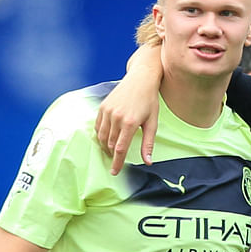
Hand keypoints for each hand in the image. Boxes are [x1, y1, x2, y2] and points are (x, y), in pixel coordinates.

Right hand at [95, 45, 162, 174]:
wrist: (140, 79)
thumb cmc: (149, 101)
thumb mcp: (152, 123)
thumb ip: (148, 143)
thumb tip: (148, 161)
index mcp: (129, 123)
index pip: (120, 149)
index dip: (117, 163)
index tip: (114, 172)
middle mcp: (116, 117)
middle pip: (110, 144)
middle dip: (112, 155)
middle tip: (116, 161)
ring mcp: (107, 111)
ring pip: (102, 136)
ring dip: (106, 146)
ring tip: (112, 151)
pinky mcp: (102, 107)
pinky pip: (98, 126)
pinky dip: (101, 135)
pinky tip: (107, 138)